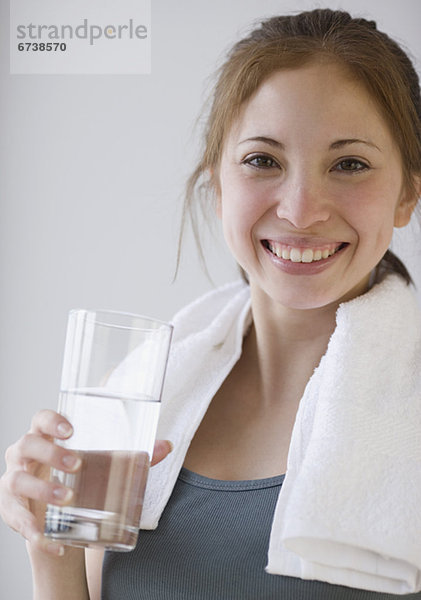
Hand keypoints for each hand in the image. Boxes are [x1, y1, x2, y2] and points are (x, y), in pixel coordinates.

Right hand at [0, 409, 172, 556]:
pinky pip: (17, 519)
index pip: (40, 419)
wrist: (58, 520)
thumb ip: (133, 456)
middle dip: (50, 453)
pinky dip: (34, 531)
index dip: (51, 420)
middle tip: (77, 463)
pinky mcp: (11, 511)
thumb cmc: (79, 480)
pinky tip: (51, 541)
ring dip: (42, 489)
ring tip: (67, 499)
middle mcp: (25, 456)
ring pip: (17, 480)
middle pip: (27, 445)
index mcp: (45, 438)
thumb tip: (166, 446)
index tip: (70, 429)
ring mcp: (14, 483)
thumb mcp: (101, 466)